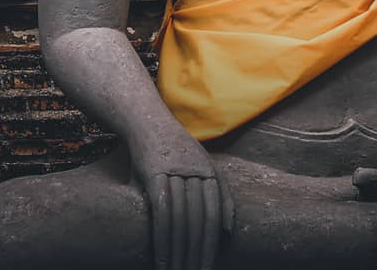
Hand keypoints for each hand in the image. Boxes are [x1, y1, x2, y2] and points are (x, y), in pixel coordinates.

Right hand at [133, 136, 234, 269]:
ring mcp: (175, 173)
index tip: (208, 267)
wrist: (147, 121)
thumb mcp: (201, 166)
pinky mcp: (154, 175)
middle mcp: (196, 172)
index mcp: (210, 172)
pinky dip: (163, 238)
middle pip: (199, 221)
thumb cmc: (174, 149)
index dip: (212, 244)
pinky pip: (162, 212)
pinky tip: (162, 258)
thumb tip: (228, 230)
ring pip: (181, 220)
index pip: (214, 216)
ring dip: (179, 251)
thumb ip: (218, 196)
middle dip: (196, 253)